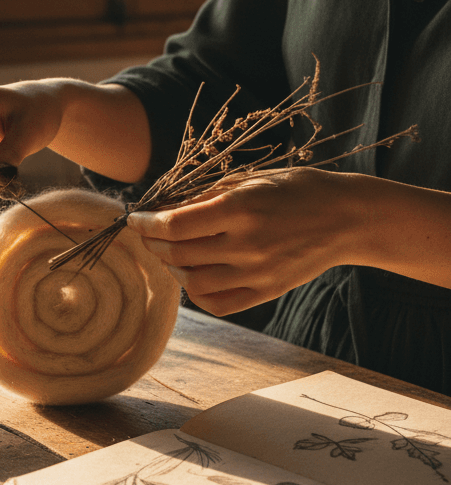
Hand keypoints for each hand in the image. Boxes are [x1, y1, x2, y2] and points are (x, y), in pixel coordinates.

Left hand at [126, 168, 360, 315]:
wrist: (348, 218)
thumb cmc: (296, 190)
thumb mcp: (251, 180)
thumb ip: (206, 197)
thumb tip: (164, 210)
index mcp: (241, 209)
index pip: (174, 226)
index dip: (147, 224)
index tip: (136, 218)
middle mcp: (247, 244)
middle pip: (178, 254)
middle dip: (154, 244)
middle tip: (149, 234)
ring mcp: (258, 273)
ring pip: (192, 282)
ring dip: (172, 268)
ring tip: (171, 254)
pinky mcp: (266, 291)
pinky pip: (217, 303)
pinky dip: (196, 293)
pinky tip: (193, 277)